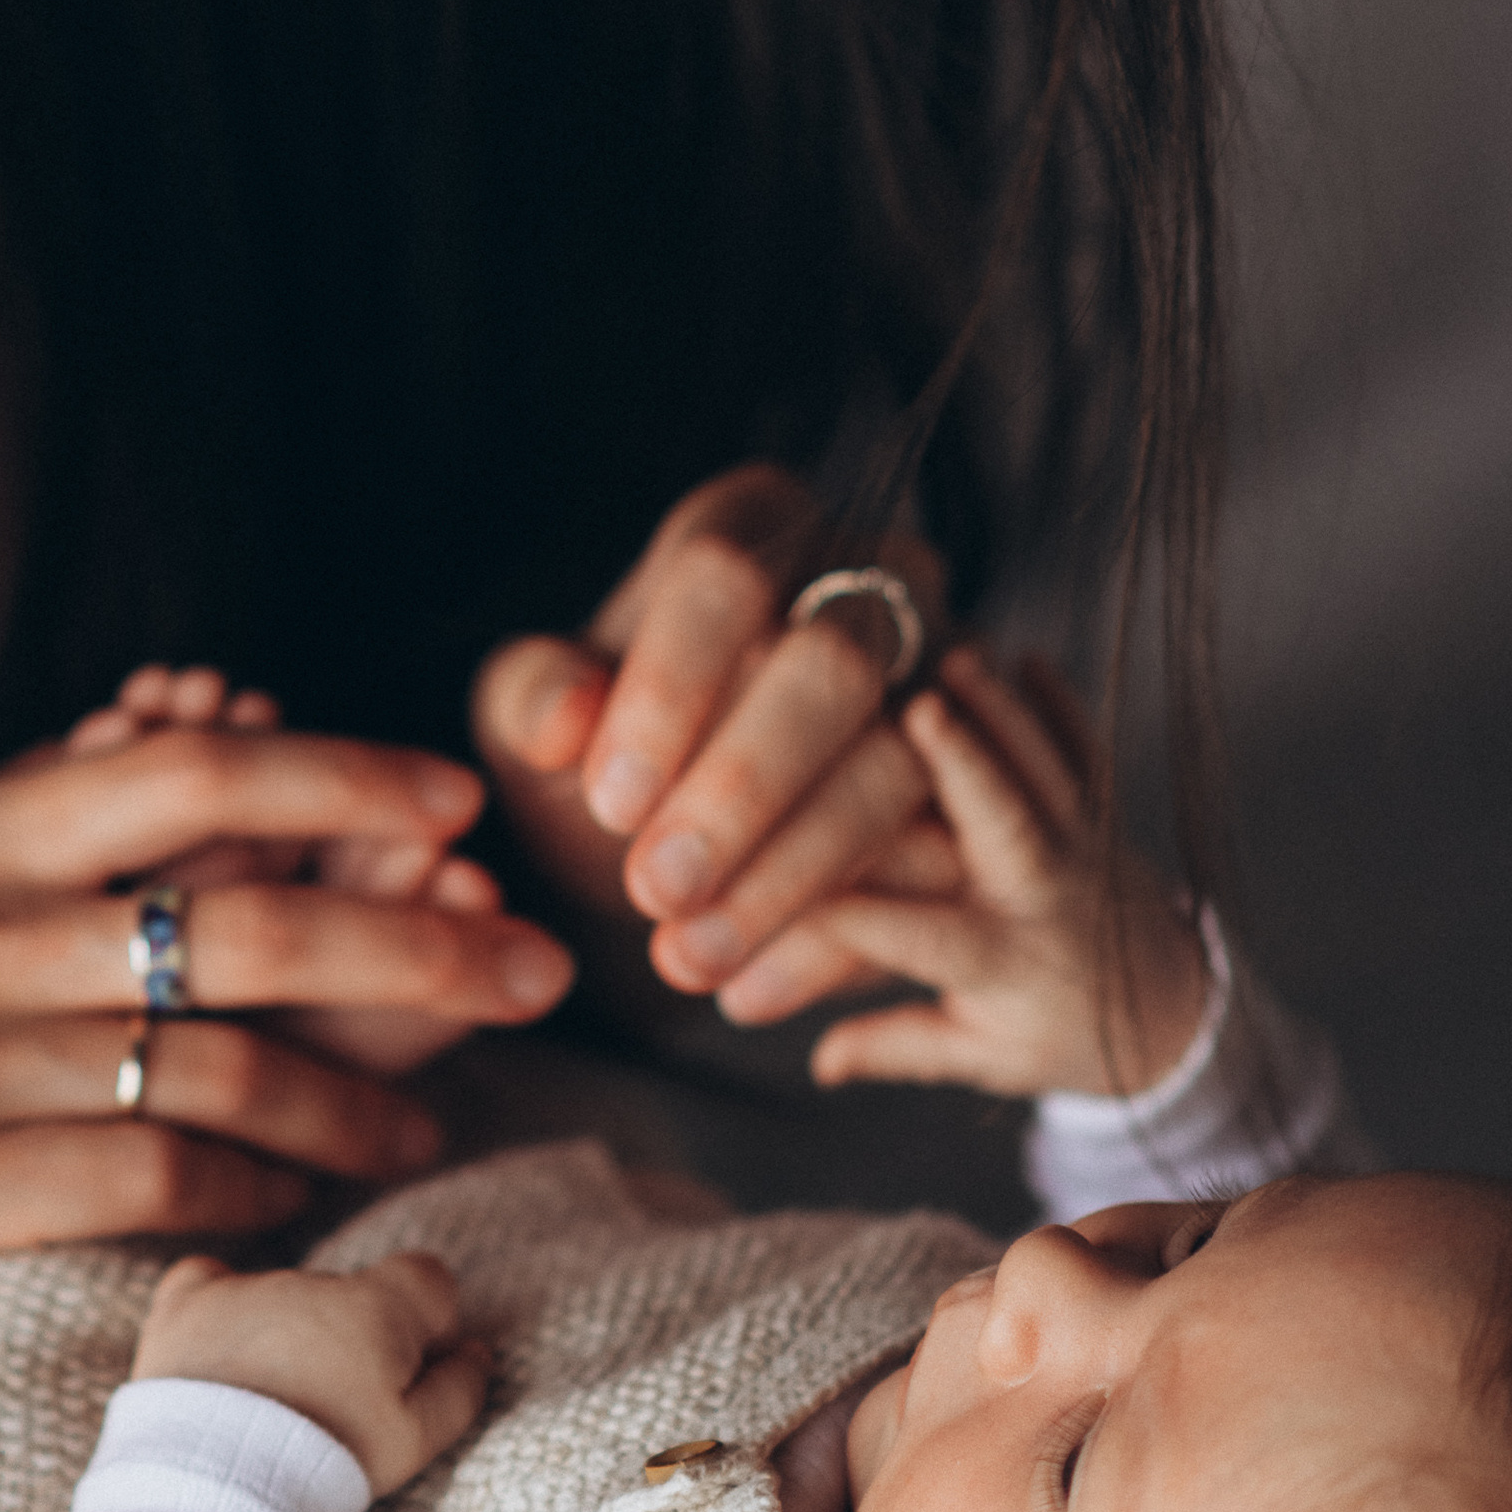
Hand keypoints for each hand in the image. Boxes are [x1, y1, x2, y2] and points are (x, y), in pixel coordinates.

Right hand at [0, 722, 570, 1410]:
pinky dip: (262, 1185)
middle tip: (534, 963)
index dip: (338, 775)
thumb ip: (33, 817)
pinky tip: (318, 1195)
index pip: (186, 775)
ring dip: (361, 1093)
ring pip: (221, 1063)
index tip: (456, 803)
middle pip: (243, 918)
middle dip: (417, 938)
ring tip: (433, 1117)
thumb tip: (202, 718)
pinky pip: (157, 1177)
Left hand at [132, 1248, 487, 1497]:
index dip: (428, 1325)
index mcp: (378, 1305)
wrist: (215, 1482)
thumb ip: (459, 1389)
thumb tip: (477, 1350)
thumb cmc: (327, 1462)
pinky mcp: (185, 1304)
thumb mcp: (415, 1442)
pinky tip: (219, 1355)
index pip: (428, 1279)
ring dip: (288, 1333)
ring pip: (285, 1296)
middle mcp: (313, 1279)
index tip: (408, 1372)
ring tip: (270, 1406)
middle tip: (334, 1406)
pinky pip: (208, 1283)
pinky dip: (218, 1310)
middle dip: (352, 1336)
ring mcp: (246, 1286)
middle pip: (352, 1293)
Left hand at [470, 463, 951, 999]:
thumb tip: (564, 718)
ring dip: (790, 878)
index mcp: (754, 522)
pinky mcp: (979, 781)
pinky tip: (750, 990)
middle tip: (656, 892)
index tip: (611, 801)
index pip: (725, 577)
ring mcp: (944, 675)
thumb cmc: (599, 742)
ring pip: (897, 768)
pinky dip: (836, 939)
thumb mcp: (533, 713)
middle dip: (744, 791)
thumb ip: (532, 700)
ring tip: (688, 961)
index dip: (672, 689)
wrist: (672, 820)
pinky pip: (933, 859)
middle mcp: (871, 576)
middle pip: (834, 665)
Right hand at [779, 647, 1209, 1098]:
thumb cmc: (1056, 1035)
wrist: (1172, 1015)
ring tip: (959, 657)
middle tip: (918, 710)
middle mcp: (1044, 897)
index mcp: (1002, 962)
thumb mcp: (979, 1056)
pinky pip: (1087, 748)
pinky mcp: (1103, 810)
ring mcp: (1083, 845)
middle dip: (966, 765)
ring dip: (1006, 713)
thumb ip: (895, 1047)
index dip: (854, 905)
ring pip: (1047, 770)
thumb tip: (813, 1062)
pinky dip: (1061, 702)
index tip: (789, 871)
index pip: (919, 936)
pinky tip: (1025, 654)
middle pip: (1007, 825)